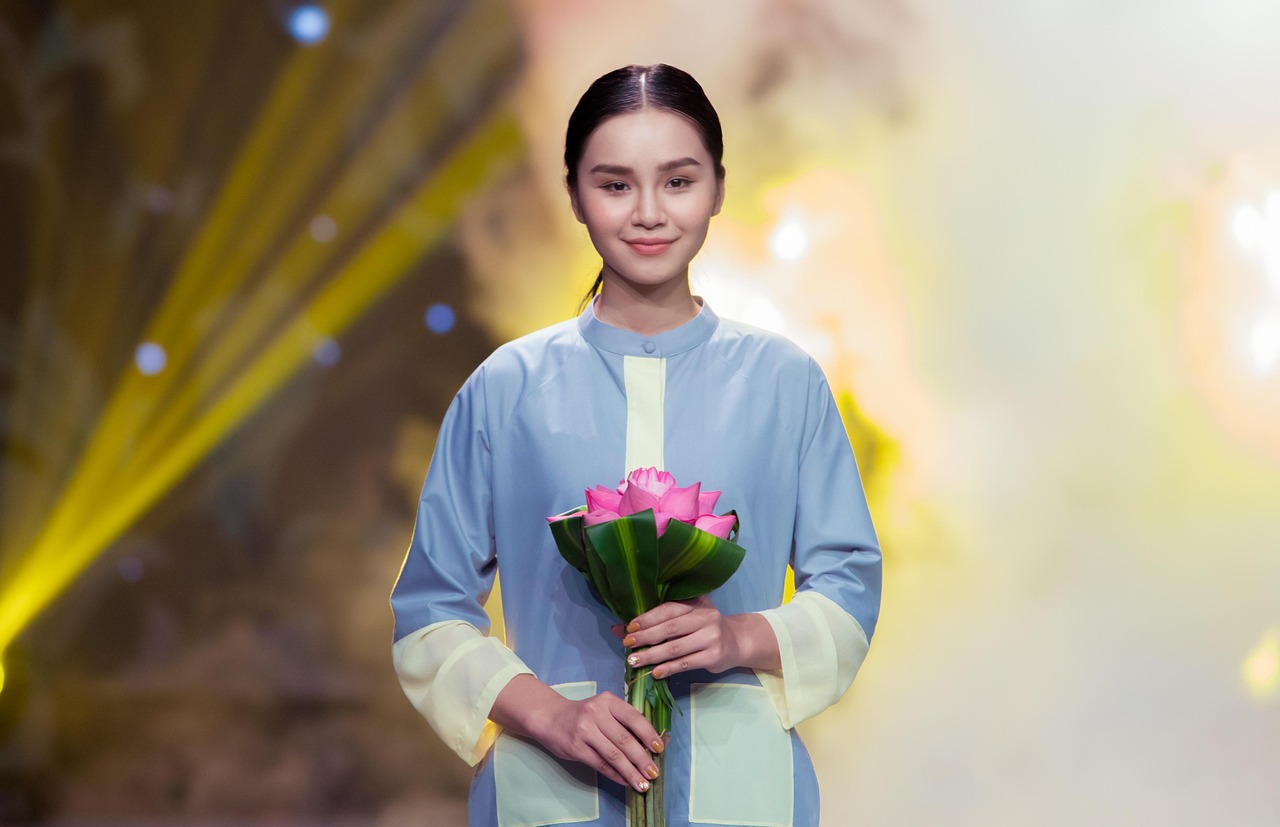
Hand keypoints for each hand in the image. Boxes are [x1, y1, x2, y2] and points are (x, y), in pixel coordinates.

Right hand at [491, 675, 662, 792]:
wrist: (550, 717)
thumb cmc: (584, 715)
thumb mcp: (604, 710)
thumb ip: (624, 722)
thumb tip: (653, 743)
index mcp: (608, 701)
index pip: (633, 717)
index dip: (648, 734)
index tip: (659, 749)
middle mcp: (596, 713)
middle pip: (624, 739)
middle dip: (642, 759)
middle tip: (654, 773)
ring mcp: (584, 730)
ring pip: (613, 755)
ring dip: (630, 772)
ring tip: (642, 784)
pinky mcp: (576, 747)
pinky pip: (600, 764)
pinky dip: (615, 774)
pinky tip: (625, 781)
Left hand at [621, 596, 780, 677]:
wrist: (737, 642)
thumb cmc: (704, 628)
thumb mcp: (685, 619)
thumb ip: (656, 622)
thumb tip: (619, 629)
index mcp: (696, 603)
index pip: (668, 609)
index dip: (647, 618)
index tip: (629, 628)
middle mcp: (705, 617)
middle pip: (670, 628)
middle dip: (646, 637)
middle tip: (627, 645)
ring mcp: (711, 637)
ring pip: (676, 648)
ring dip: (652, 655)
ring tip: (634, 661)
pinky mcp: (714, 656)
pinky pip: (686, 663)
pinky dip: (668, 668)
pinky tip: (655, 672)